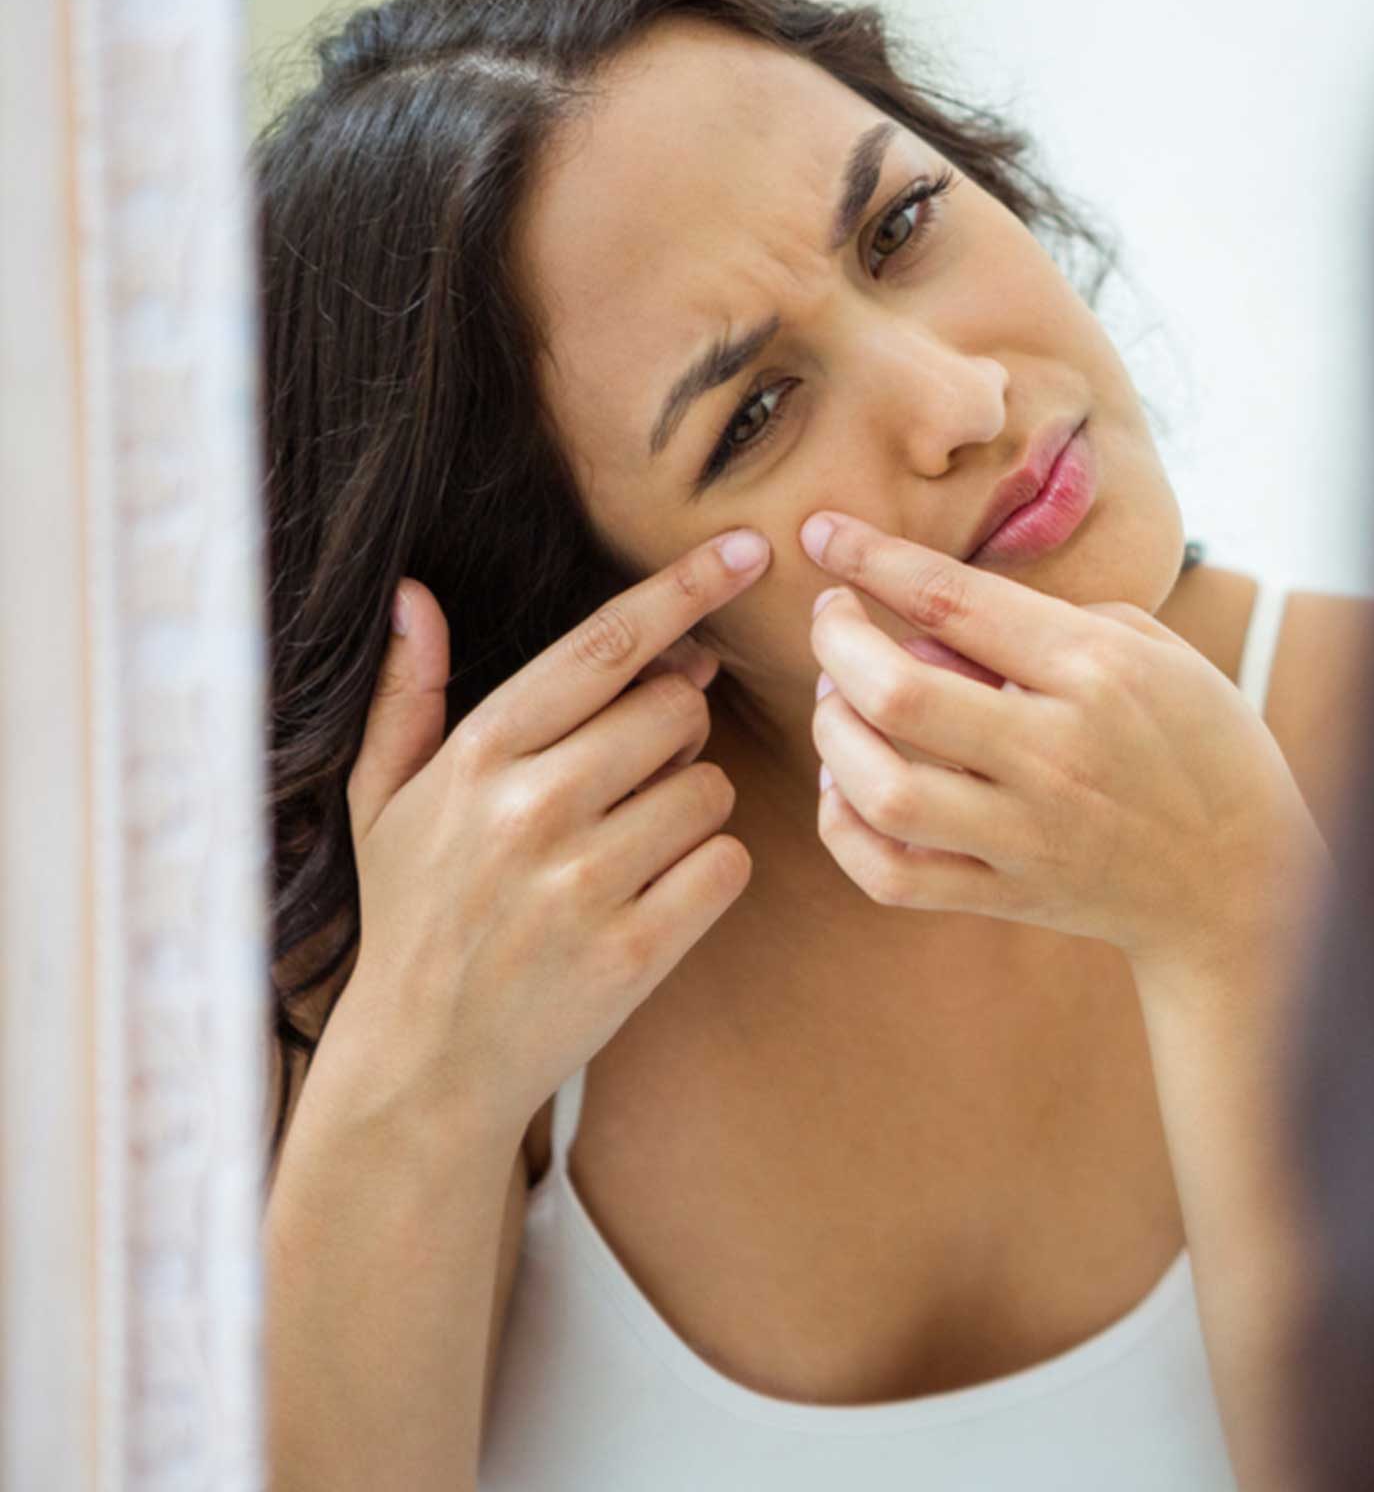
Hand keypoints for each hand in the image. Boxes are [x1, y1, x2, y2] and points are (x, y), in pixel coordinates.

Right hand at [327, 529, 771, 1134]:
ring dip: (691, 811)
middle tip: (636, 775)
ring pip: (710, 790)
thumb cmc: (413, 919)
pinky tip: (657, 898)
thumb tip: (414, 596)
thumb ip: (408, 698)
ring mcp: (582, 883)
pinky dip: (710, 876)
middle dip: (676, 731)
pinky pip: (727, 866)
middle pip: (677, 711)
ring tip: (630, 851)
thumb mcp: (382, 803)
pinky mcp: (633, 951)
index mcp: (477, 757)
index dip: (685, 589)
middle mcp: (529, 809)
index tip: (749, 549)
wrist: (423, 1066)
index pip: (604, 646)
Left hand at [801, 510, 1326, 970]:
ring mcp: (1027, 833)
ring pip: (881, 788)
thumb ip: (1048, 624)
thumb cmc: (1202, 746)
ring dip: (832, 735)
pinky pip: (891, 874)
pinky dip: (844, 830)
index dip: (871, 557)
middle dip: (836, 641)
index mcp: (1096, 670)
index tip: (823, 532)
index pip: (954, 599)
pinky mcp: (1009, 896)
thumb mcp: (1156, 653)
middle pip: (895, 690)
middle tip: (833, 622)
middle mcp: (1054, 751)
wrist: (1244, 881)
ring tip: (836, 705)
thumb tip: (930, 626)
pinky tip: (847, 791)